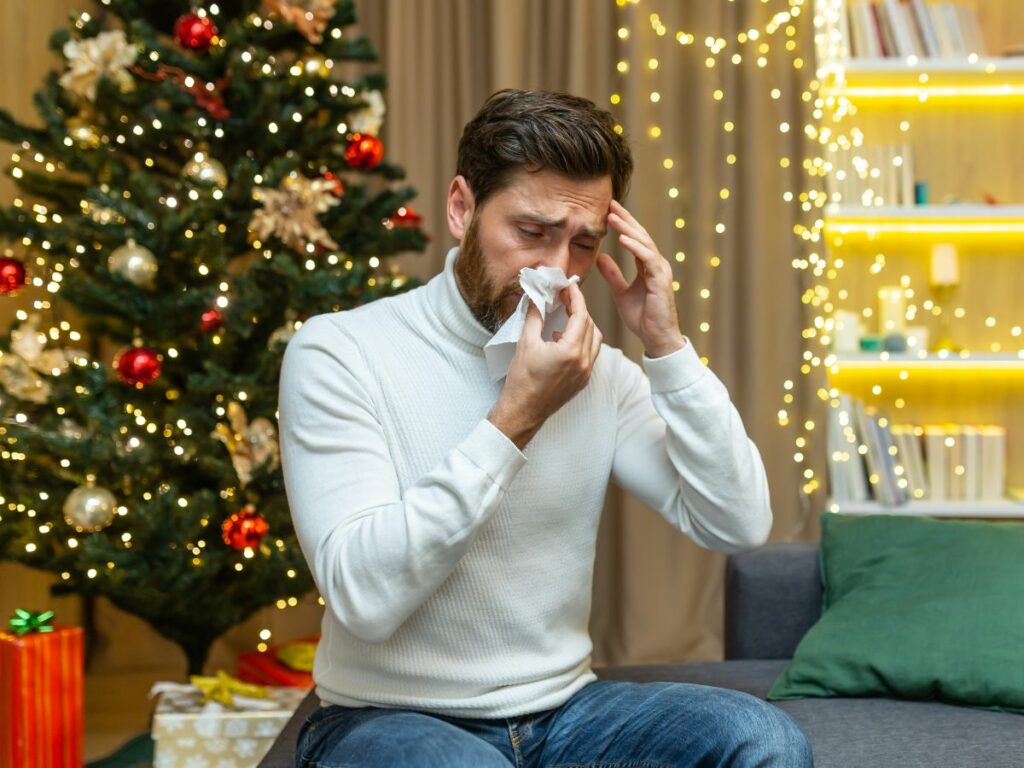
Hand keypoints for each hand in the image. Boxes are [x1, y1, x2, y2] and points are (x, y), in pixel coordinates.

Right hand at [488, 282, 602, 448]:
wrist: (523, 411)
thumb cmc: (522, 381)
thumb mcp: (525, 343)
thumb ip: (534, 317)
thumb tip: (536, 299)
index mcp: (571, 351)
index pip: (581, 315)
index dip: (576, 297)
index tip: (569, 287)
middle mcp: (584, 362)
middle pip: (590, 325)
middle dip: (579, 309)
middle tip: (564, 299)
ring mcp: (585, 373)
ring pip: (595, 339)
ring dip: (583, 325)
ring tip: (566, 317)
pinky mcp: (583, 381)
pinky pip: (590, 354)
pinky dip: (582, 341)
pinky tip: (563, 339)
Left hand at [595, 199, 684, 357]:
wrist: (657, 338)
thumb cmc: (643, 317)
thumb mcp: (621, 292)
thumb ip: (612, 274)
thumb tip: (601, 257)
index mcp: (647, 266)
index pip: (635, 239)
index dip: (623, 224)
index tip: (608, 211)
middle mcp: (656, 265)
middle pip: (640, 235)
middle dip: (625, 219)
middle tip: (611, 204)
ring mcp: (660, 271)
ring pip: (644, 243)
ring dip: (628, 228)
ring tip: (613, 217)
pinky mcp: (661, 280)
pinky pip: (648, 259)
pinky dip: (636, 247)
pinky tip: (623, 238)